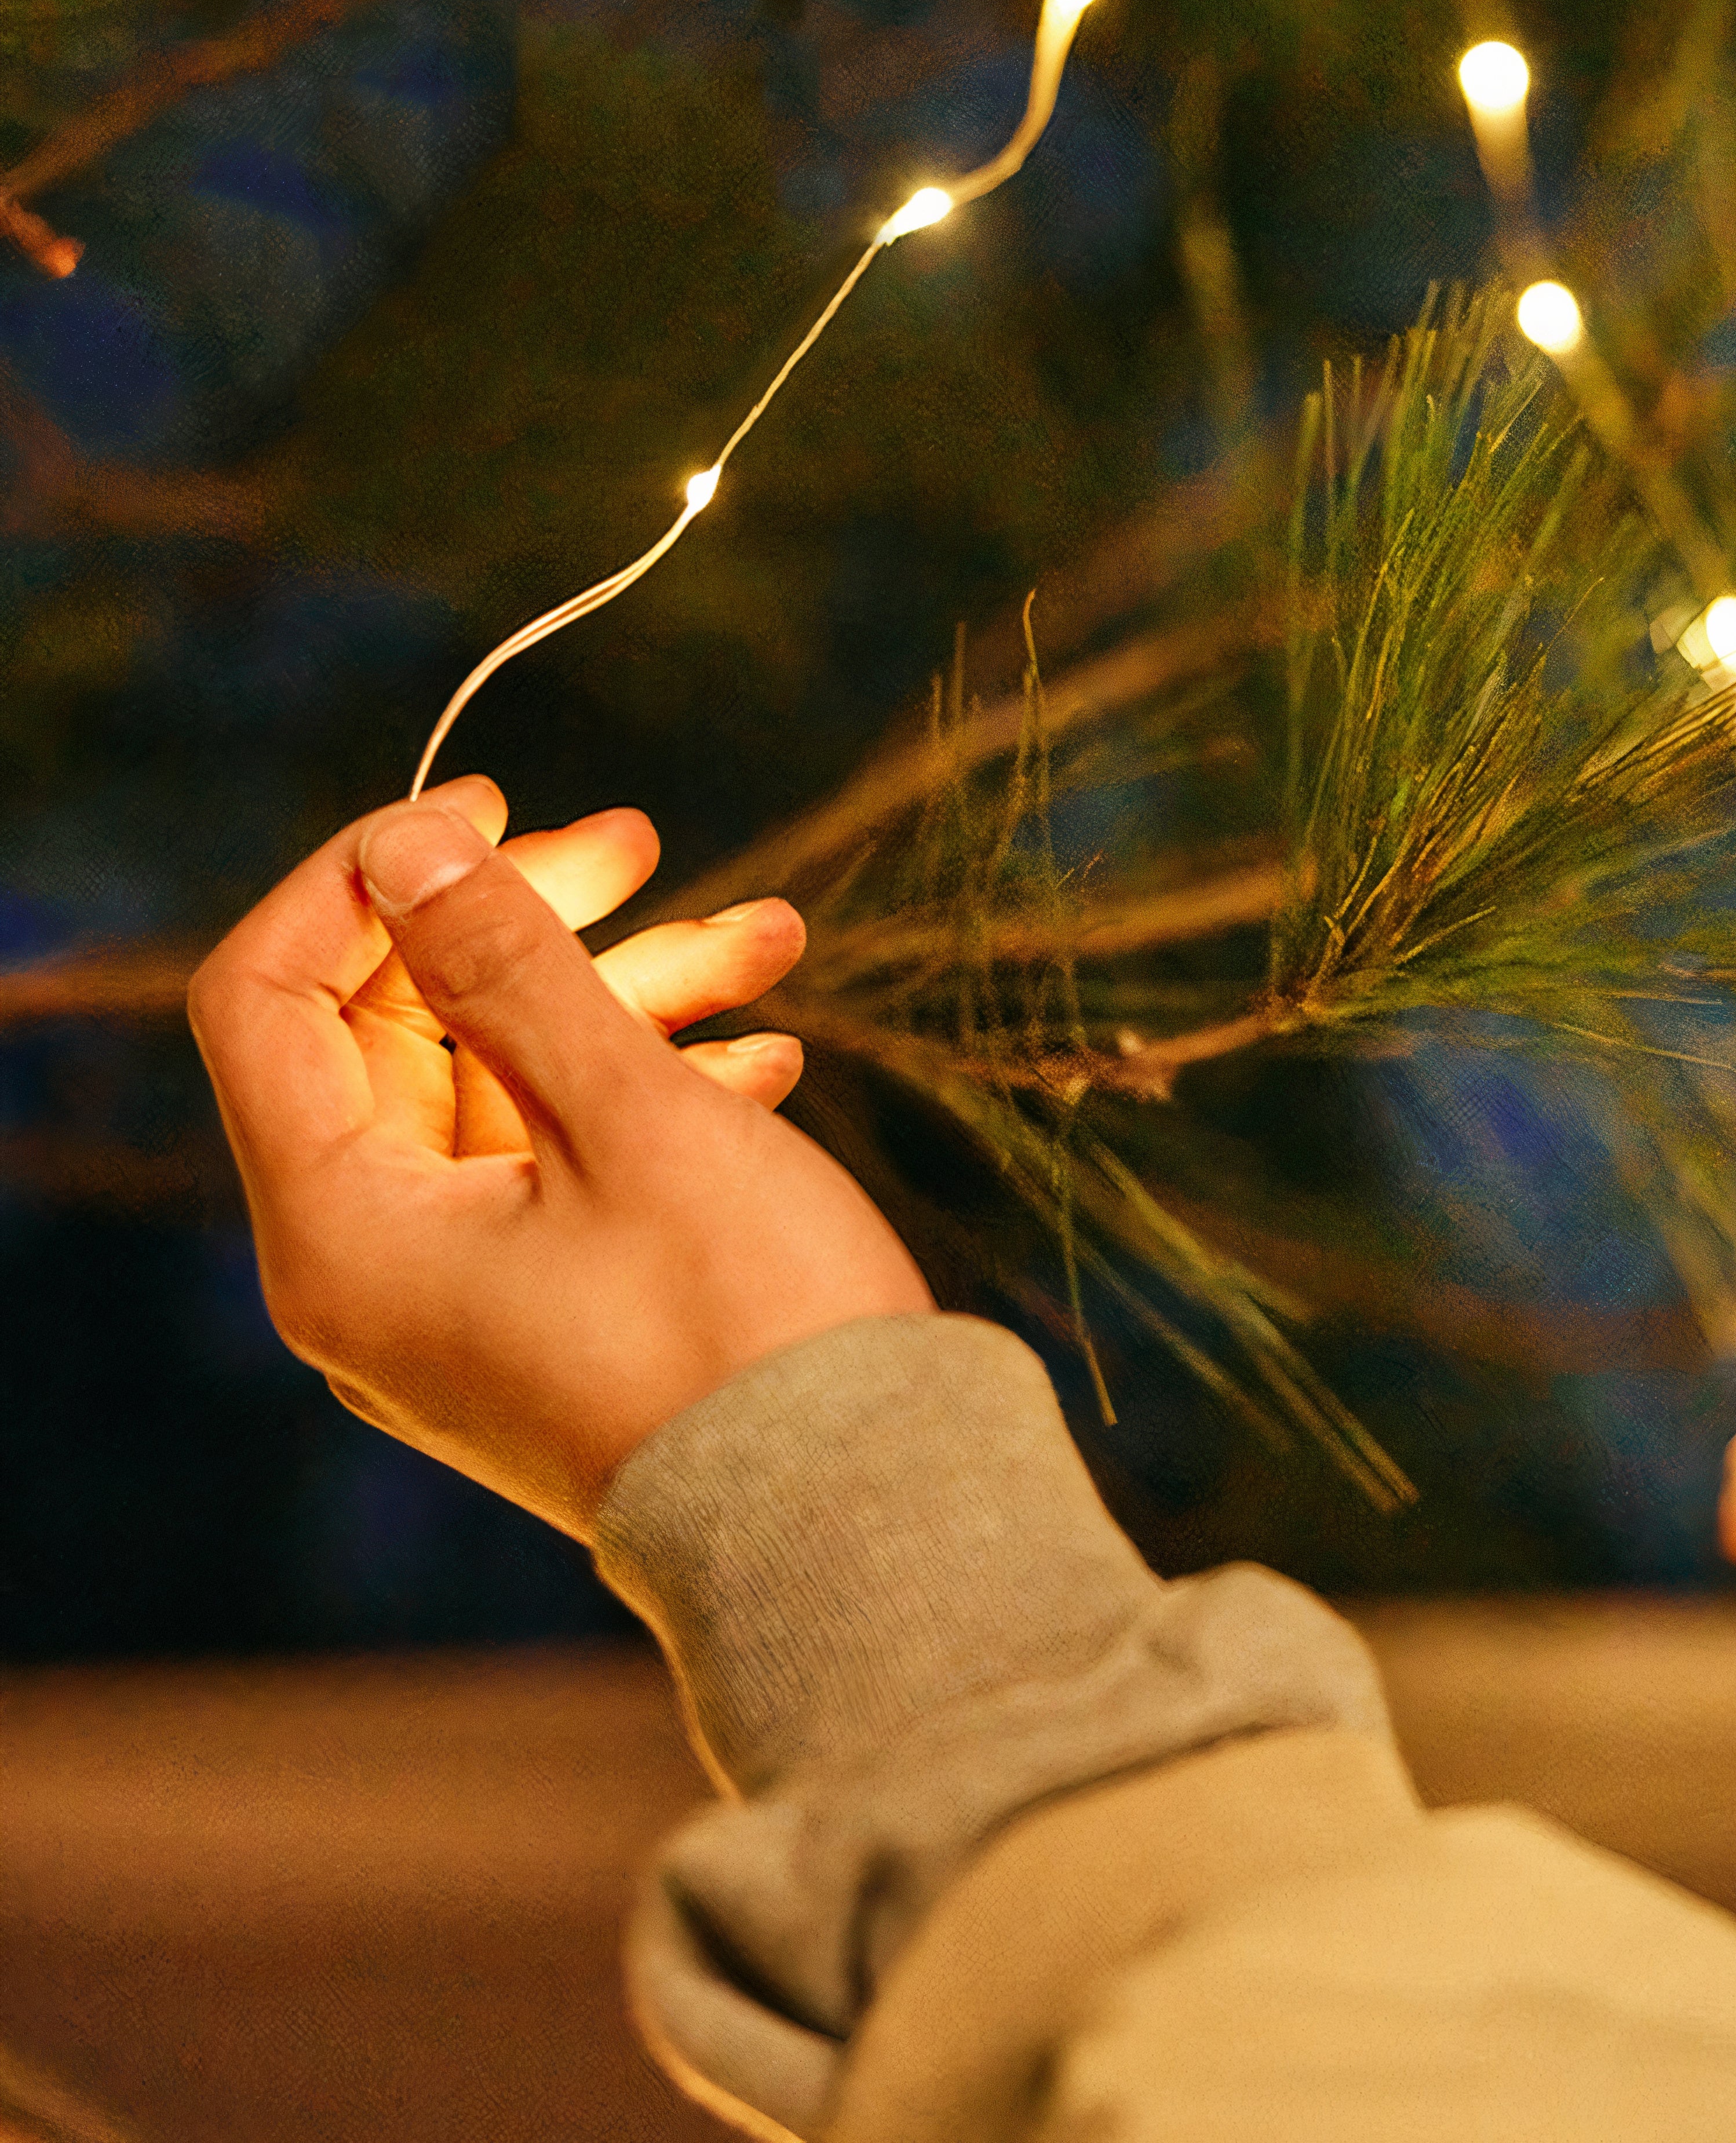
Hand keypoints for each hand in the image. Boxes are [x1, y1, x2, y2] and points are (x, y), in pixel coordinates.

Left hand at [189, 778, 932, 1536]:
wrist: (862, 1532)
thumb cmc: (744, 1328)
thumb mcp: (630, 1115)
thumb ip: (511, 966)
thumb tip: (413, 841)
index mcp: (347, 1235)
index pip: (272, 1002)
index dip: (360, 880)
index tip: (483, 805)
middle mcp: (379, 1277)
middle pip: (404, 1039)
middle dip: (526, 925)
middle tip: (644, 842)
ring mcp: (467, 1307)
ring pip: (511, 1095)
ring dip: (628, 1000)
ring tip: (772, 936)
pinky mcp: (553, 1322)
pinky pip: (567, 1170)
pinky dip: (650, 1094)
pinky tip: (762, 1055)